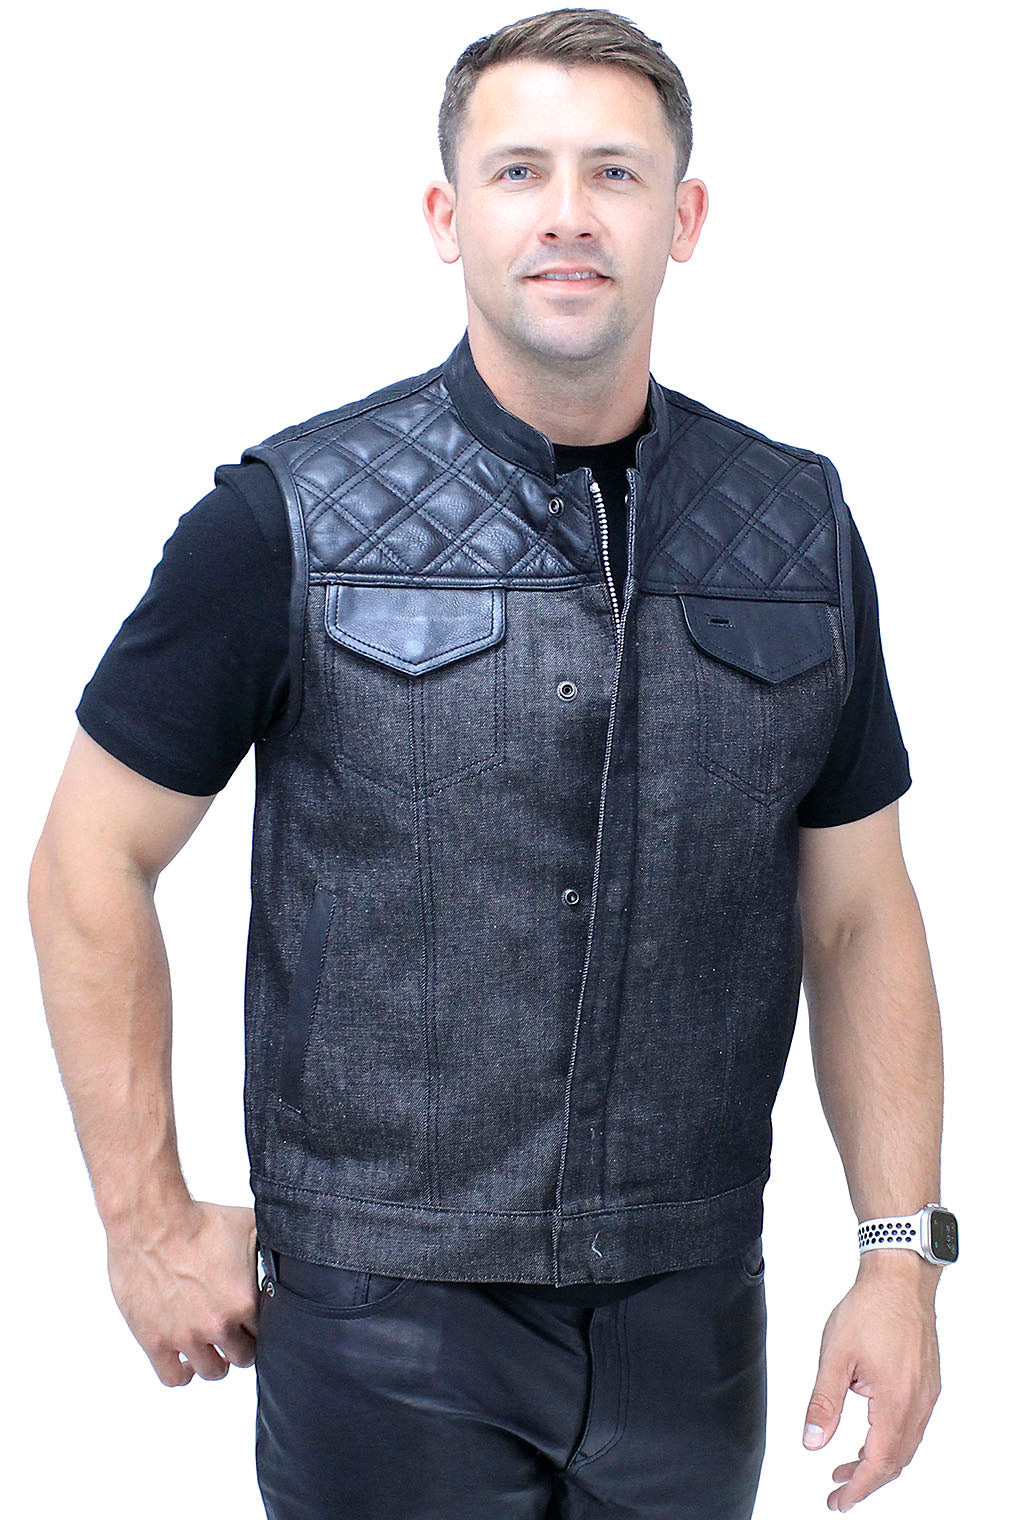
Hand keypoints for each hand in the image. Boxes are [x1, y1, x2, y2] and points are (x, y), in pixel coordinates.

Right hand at [106, 1198, 259, 1386]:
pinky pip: (173, 1377)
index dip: (258, 1328)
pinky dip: (181, 1373)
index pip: (265, 1333)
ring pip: (211, 1371)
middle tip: (233, 1334)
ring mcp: (185, 1336)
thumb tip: (284, 1251)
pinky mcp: (155, 1341)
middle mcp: (218, 1324)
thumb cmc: (196, 1221)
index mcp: (244, 1301)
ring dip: (214, 1360)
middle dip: (240, 1345)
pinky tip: (184, 1362)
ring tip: (210, 1347)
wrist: (152, 1223)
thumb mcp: (248, 1227)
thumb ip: (267, 1249)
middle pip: (242, 1357)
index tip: (251, 1323)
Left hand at [802, 1252, 941, 1511]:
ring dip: (878, 1462)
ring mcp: (927, 1394)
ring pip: (906, 1445)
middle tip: (837, 1491)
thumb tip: (813, 1442)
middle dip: (866, 1480)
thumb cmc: (869, 1309)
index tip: (837, 1502)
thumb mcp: (835, 1355)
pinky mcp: (927, 1383)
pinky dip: (891, 1441)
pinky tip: (870, 1435)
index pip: (878, 1463)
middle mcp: (918, 1403)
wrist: (900, 1278)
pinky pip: (912, 1425)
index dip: (857, 1488)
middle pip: (895, 1461)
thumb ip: (824, 1402)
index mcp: (895, 1401)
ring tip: (847, 1466)